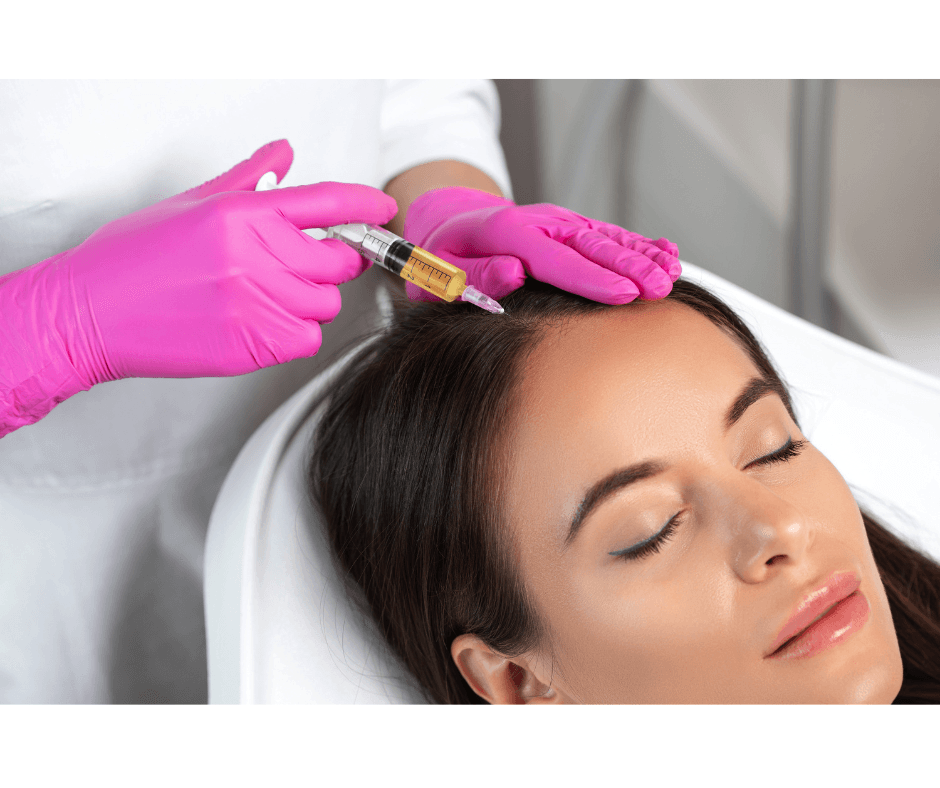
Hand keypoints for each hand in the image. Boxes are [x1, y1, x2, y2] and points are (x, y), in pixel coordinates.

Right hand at [10, 139, 397, 385]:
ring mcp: (256, 302)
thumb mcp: (191, 204)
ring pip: (325, 304)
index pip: (328, 204)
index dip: (366, 205)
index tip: (385, 210)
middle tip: (305, 264)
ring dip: (309, 301)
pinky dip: (294, 333)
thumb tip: (284, 155)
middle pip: (340, 262)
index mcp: (242, 214)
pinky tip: (259, 322)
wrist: (91, 313)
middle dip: (334, 263)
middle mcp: (255, 256)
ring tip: (265, 296)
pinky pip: (307, 339)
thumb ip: (248, 181)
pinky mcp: (253, 344)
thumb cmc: (134, 258)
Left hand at [402, 187, 679, 304]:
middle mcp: (542, 223)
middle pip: (592, 246)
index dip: (593, 278)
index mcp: (507, 234)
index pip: (557, 260)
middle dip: (630, 267)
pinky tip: (670, 255)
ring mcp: (562, 223)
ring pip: (609, 237)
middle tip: (660, 289)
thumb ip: (475, 275)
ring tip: (672, 273)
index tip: (624, 295)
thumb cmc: (446, 256)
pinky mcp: (574, 228)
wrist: (452, 222)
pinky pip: (612, 234)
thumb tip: (513, 274)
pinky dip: (642, 244)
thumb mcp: (440, 270)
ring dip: (643, 255)